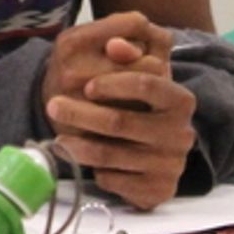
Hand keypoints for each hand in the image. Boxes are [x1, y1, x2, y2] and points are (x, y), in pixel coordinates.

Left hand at [42, 11, 194, 209]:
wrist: (156, 152)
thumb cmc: (141, 108)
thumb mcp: (138, 78)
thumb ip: (128, 56)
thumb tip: (115, 43)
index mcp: (180, 100)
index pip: (147, 84)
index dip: (113, 82)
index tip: (88, 85)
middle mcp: (181, 134)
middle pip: (121, 121)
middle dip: (81, 112)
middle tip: (52, 104)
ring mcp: (170, 164)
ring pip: (111, 154)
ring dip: (78, 145)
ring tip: (56, 137)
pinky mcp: (157, 189)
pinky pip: (114, 180)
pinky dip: (94, 170)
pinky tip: (83, 162)